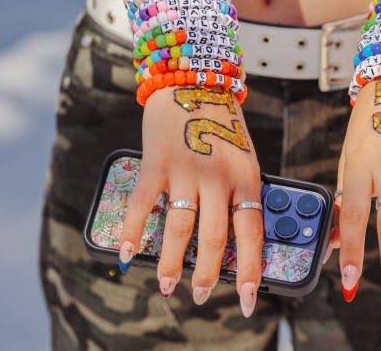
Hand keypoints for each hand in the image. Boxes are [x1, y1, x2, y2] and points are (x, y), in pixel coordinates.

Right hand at [118, 86, 262, 317]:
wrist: (194, 80)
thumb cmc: (222, 125)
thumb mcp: (245, 158)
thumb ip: (241, 193)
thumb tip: (235, 239)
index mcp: (246, 177)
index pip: (252, 233)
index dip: (249, 270)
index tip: (246, 299)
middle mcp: (218, 177)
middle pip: (214, 239)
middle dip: (206, 275)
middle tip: (199, 296)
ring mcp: (186, 171)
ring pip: (180, 229)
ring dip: (172, 264)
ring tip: (168, 286)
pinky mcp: (156, 164)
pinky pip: (143, 206)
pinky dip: (134, 233)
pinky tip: (128, 254)